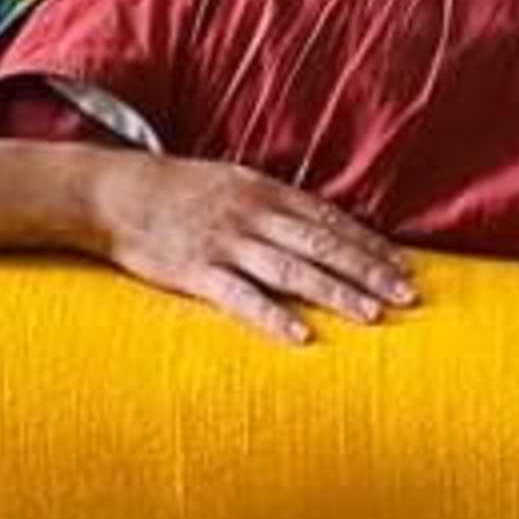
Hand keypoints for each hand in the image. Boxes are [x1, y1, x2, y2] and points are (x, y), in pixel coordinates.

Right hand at [80, 153, 415, 345]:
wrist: (111, 193)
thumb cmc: (174, 190)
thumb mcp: (229, 181)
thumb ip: (272, 203)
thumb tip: (318, 226)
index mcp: (262, 190)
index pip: (328, 219)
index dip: (368, 244)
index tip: (404, 267)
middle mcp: (251, 214)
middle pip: (321, 244)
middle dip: (368, 270)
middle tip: (407, 295)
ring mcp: (224, 242)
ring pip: (292, 270)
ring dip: (337, 292)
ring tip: (372, 316)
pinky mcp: (196, 271)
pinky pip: (241, 298)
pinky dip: (273, 318)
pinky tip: (302, 337)